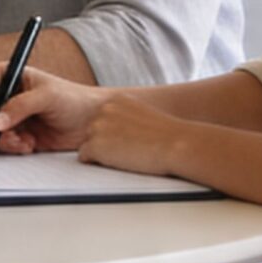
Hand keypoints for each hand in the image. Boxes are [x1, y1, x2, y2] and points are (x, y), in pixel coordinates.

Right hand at [0, 62, 104, 153]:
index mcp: (5, 76)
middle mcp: (1, 95)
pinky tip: (27, 145)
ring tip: (22, 141)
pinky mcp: (11, 135)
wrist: (91, 123)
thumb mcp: (47, 97)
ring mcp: (4, 116)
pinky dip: (8, 148)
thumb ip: (21, 106)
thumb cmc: (73, 100)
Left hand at [73, 94, 196, 176]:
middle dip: (104, 141)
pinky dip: (97, 163)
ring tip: (127, 154)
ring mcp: (97, 126)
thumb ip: (125, 117)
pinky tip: (118, 161)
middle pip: (91, 130)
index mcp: (116, 100)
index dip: (113, 133)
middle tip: (128, 149)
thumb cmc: (167, 136)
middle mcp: (103, 109)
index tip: (128, 139)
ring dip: (102, 152)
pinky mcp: (95, 145)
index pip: (101, 118)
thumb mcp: (143, 115)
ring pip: (88, 143)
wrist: (177, 145)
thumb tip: (115, 129)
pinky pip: (85, 157)